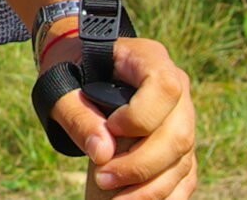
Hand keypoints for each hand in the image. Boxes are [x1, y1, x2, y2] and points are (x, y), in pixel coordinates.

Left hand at [46, 35, 196, 199]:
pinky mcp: (179, 143)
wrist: (80, 68)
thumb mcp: (61, 84)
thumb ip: (77, 114)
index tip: (111, 129)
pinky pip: (185, 173)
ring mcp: (182, 116)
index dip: (141, 116)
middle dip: (142, 165)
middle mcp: (176, 87)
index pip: (164, 87)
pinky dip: (166, 193)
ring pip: (183, 159)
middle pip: (178, 133)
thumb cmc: (70, 70)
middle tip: (104, 180)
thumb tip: (103, 153)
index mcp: (149, 58)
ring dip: (152, 187)